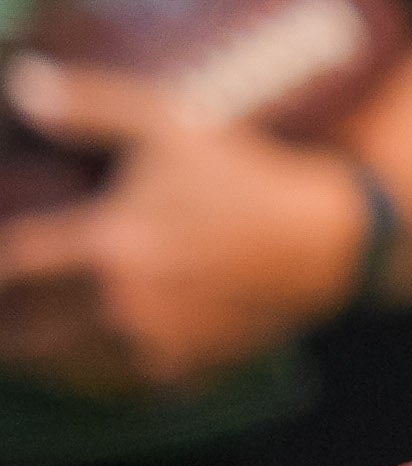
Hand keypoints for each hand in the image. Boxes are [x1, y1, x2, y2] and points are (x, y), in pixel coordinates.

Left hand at [0, 64, 372, 397]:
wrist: (325, 239)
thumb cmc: (246, 174)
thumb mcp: (173, 124)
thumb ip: (91, 105)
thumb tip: (21, 85)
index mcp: (110, 242)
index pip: (13, 261)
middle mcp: (121, 301)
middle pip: (24, 330)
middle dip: (6, 321)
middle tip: (8, 309)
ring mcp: (150, 341)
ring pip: (64, 362)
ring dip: (42, 351)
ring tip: (31, 338)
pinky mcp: (178, 369)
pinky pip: (117, 380)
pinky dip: (100, 369)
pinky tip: (98, 352)